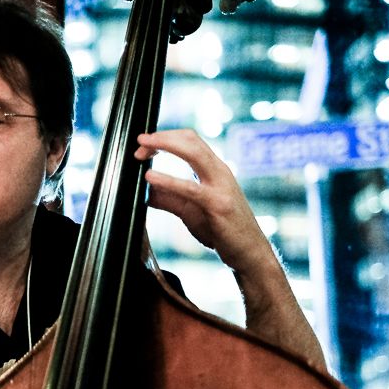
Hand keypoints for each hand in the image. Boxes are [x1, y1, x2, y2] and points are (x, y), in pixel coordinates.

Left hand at [134, 128, 276, 277]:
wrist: (249, 252)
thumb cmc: (222, 230)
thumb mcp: (190, 211)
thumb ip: (169, 199)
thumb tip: (146, 192)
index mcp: (214, 170)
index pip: (190, 141)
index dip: (165, 137)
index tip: (144, 145)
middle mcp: (219, 172)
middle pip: (191, 140)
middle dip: (163, 136)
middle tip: (139, 141)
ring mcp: (221, 186)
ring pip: (194, 153)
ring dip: (165, 145)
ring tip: (141, 150)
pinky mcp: (218, 205)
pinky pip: (190, 188)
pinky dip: (168, 180)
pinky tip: (150, 177)